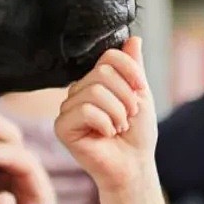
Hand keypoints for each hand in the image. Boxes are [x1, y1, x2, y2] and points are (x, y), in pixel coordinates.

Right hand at [55, 36, 153, 191]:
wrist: (134, 165)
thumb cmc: (137, 134)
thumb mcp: (141, 95)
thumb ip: (134, 68)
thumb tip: (134, 38)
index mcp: (95, 81)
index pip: (109, 57)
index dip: (130, 71)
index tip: (140, 91)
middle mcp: (78, 92)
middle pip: (103, 74)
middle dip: (125, 97)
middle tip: (128, 117)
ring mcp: (67, 109)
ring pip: (94, 92)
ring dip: (117, 113)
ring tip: (119, 128)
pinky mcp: (62, 127)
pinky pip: (85, 111)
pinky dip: (105, 123)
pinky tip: (106, 135)